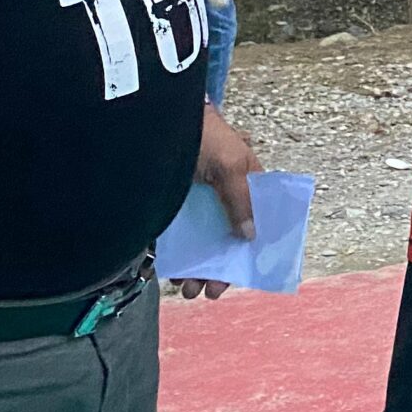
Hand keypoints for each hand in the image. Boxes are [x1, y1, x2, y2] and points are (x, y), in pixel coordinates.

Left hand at [173, 104, 260, 299]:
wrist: (156, 120)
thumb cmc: (202, 136)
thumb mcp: (230, 165)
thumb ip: (241, 200)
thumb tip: (250, 236)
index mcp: (246, 182)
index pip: (256, 220)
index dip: (253, 248)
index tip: (246, 272)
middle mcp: (222, 196)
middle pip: (227, 238)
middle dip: (221, 267)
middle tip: (211, 291)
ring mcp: (195, 203)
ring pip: (201, 243)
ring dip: (198, 268)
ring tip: (188, 289)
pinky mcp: (168, 207)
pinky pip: (177, 239)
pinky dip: (178, 258)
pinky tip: (175, 273)